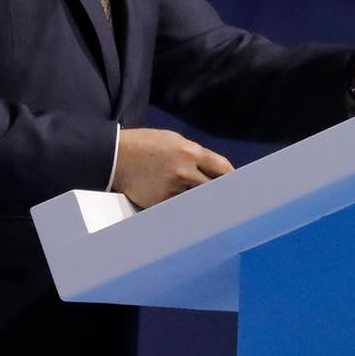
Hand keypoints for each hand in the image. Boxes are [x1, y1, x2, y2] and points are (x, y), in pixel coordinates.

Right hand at [112, 127, 233, 208]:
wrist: (114, 156)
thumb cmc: (146, 146)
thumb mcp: (174, 141)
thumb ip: (195, 156)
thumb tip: (214, 171)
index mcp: (190, 152)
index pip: (223, 169)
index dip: (234, 179)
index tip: (240, 187)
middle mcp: (184, 171)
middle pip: (215, 188)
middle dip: (224, 195)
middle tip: (235, 205)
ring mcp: (172, 189)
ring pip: (198, 201)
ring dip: (203, 204)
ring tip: (215, 213)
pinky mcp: (160, 202)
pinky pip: (179, 208)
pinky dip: (184, 210)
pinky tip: (186, 212)